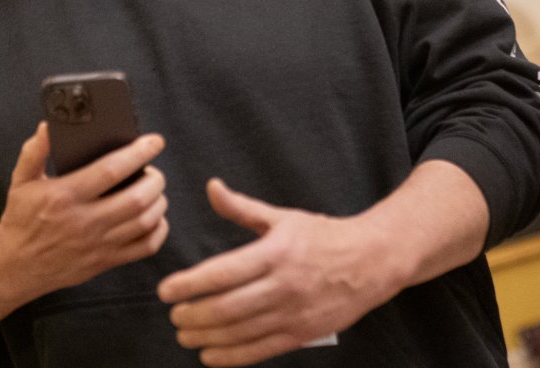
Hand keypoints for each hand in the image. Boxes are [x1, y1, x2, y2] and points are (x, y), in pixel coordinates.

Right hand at [0, 123, 169, 300]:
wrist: (15, 266)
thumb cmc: (21, 219)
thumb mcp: (21, 181)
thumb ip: (34, 151)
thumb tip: (47, 127)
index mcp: (65, 195)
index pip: (111, 170)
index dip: (138, 153)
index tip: (154, 141)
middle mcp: (84, 221)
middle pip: (136, 198)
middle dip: (154, 179)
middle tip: (153, 170)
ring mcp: (97, 245)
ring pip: (145, 222)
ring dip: (158, 202)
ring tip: (154, 190)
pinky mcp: (104, 262)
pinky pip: (144, 247)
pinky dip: (158, 230)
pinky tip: (154, 217)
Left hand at [156, 179, 407, 366]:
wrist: (372, 261)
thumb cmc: (323, 236)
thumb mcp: (282, 217)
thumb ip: (241, 207)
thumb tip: (211, 188)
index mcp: (275, 253)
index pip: (222, 273)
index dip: (189, 284)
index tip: (166, 290)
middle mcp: (283, 285)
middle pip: (227, 307)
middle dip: (193, 315)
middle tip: (173, 315)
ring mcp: (294, 313)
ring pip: (240, 332)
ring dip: (206, 337)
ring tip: (184, 334)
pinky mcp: (303, 334)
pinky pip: (261, 350)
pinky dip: (232, 356)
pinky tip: (210, 355)